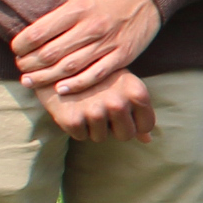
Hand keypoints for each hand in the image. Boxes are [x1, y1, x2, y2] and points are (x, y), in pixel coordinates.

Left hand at [13, 0, 160, 95]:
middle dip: (30, 64)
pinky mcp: (121, 56)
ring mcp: (106, 43)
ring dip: (45, 77)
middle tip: (21, 68)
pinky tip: (60, 89)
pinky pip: (95, 75)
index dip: (22, 45)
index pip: (39, 32)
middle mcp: (90, 27)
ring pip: (68, 67)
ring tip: (30, 82)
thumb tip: (35, 34)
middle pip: (50, 53)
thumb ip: (63, 15)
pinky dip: (75, 85)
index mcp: (77, 8)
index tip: (16, 50)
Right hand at [35, 69, 155, 142]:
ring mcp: (95, 112)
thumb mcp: (121, 84)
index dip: (135, 123)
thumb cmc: (95, 74)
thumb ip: (137, 110)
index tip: (123, 114)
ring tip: (85, 103)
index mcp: (136, 91)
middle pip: (126, 135)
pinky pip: (81, 136)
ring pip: (101, 137)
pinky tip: (72, 106)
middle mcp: (118, 102)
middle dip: (114, 128)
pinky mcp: (73, 119)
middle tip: (101, 108)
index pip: (146, 125)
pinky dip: (75, 126)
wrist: (55, 62)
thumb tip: (147, 140)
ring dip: (92, 126)